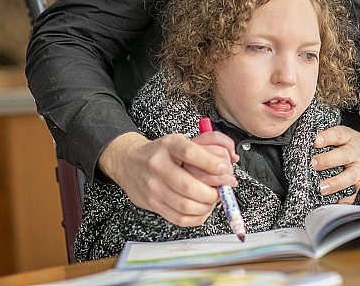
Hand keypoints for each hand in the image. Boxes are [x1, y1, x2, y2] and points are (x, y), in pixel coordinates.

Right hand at [98, 131, 238, 226]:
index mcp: (168, 145)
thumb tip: (230, 162)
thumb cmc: (160, 152)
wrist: (128, 161)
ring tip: (213, 201)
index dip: (210, 162)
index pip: (190, 152)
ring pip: (185, 205)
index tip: (224, 168)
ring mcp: (152, 186)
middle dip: (212, 193)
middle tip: (221, 191)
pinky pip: (178, 218)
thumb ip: (204, 149)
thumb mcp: (178, 142)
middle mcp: (158, 165)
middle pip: (189, 186)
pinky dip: (196, 217)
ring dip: (206, 206)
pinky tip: (202, 210)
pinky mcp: (151, 203)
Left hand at [312, 126, 359, 202]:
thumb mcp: (346, 137)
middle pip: (344, 155)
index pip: (339, 134)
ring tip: (323, 188)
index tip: (317, 141)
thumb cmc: (354, 147)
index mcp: (350, 138)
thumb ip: (330, 140)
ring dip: (336, 182)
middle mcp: (356, 153)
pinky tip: (340, 203)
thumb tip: (306, 146)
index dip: (328, 137)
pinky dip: (350, 199)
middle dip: (328, 160)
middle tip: (314, 164)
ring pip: (350, 176)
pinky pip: (358, 193)